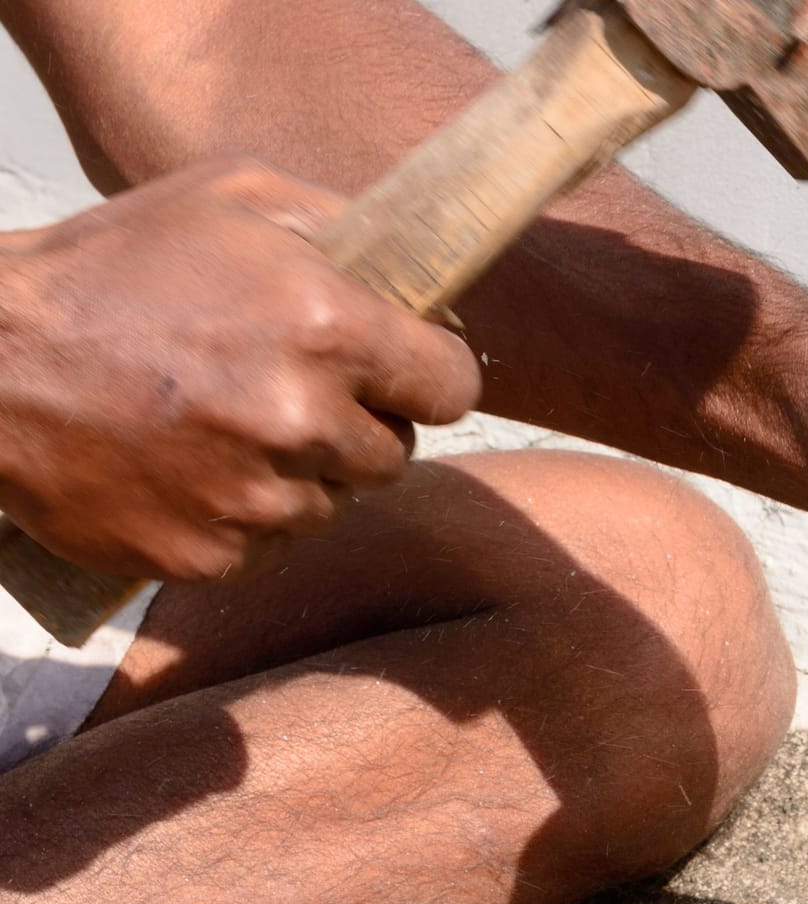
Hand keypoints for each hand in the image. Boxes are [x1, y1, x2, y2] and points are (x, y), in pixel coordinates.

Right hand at [0, 155, 480, 580]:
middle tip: (290, 395)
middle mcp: (303, 420)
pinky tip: (191, 470)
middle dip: (358, 427)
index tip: (401, 375)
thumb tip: (418, 270)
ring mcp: (256, 497)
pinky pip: (268, 545)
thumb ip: (336, 226)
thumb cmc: (109, 269)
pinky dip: (242, 518)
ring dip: (298, 474)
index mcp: (329, 329)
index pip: (453, 386)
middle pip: (395, 454)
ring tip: (225, 427)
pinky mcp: (209, 555)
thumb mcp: (229, 200)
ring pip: (332, 504)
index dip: (427, 378)